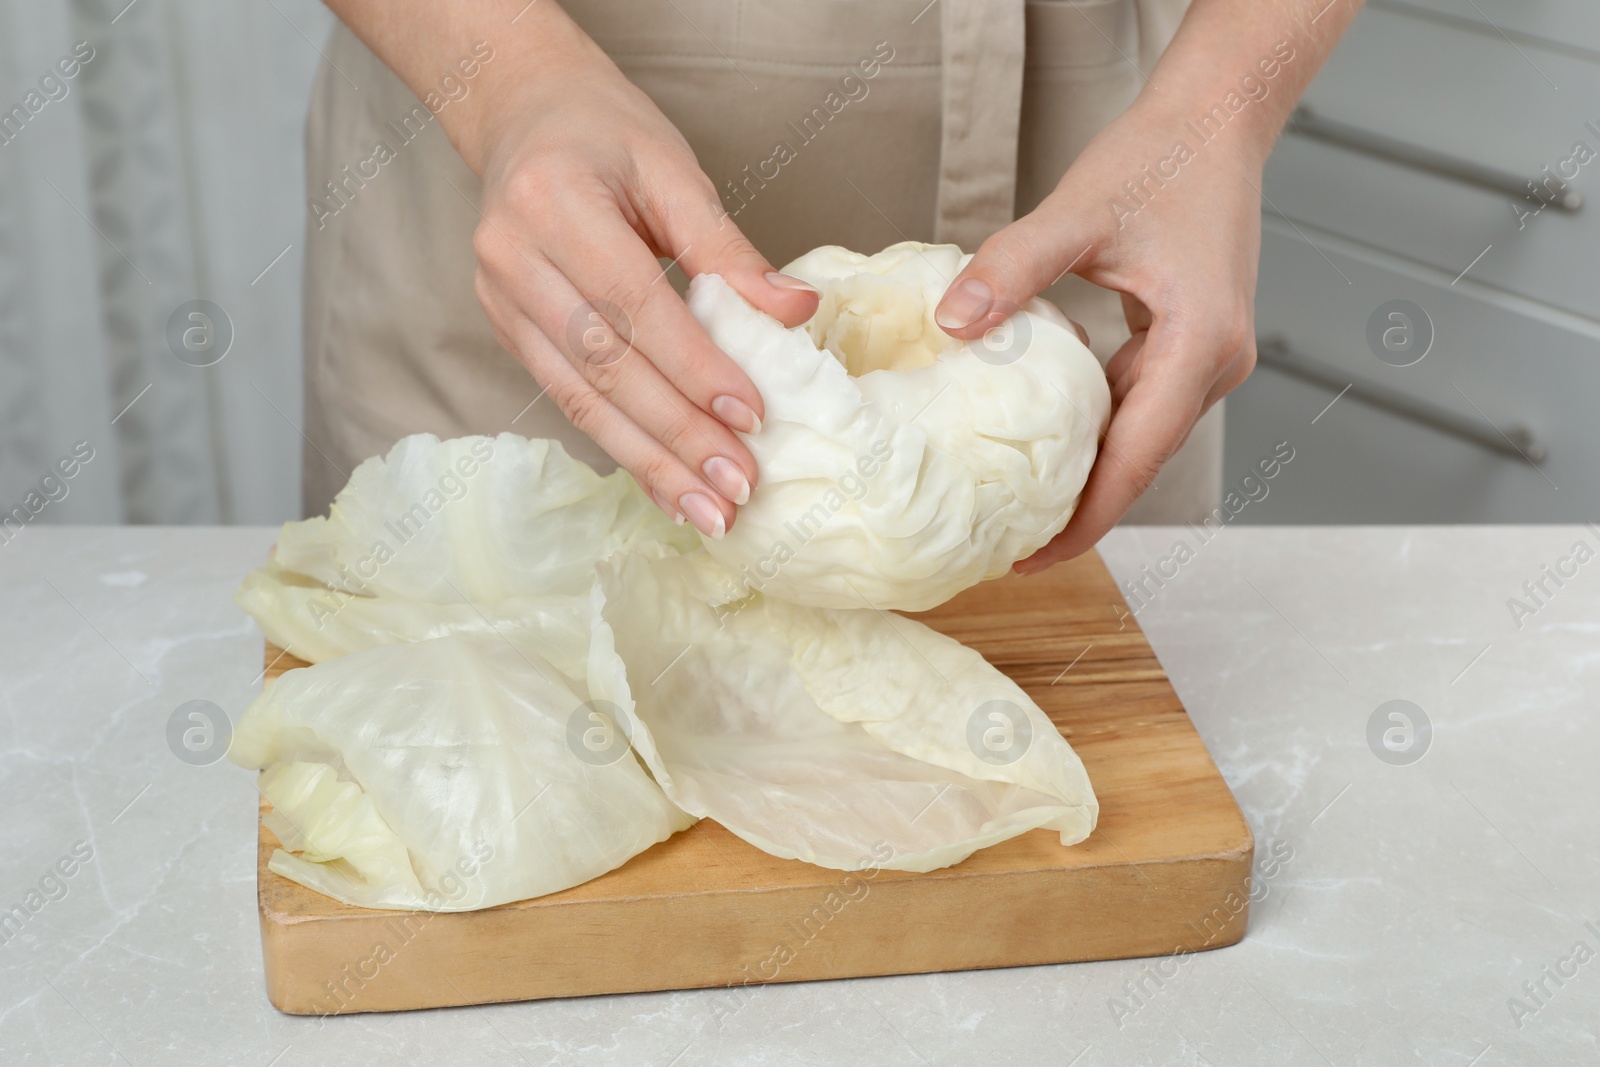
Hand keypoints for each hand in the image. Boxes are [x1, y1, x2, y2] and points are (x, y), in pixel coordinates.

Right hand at [466, 36, 818, 538]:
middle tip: (736, 487)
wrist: (522, 113)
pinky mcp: (505, 331)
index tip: (752, 417)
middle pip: (603, 366)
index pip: (634, 303)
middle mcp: (512, 258)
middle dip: (675, 436)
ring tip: (707, 511)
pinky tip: (666, 485)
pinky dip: (622, 447)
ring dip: (648, 463)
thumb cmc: (605, 133)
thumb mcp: (672, 168)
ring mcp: (499, 300)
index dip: (694, 367)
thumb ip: (728, 247)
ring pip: (579, 399)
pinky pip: (567, 400)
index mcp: (553, 202)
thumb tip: (793, 312)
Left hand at [934, 97, 1265, 570]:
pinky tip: (1045, 435)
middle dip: (1081, 510)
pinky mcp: (1191, 341)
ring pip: (1141, 436)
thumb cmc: (1163, 156)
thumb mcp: (1079, 211)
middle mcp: (1215, 364)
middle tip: (1009, 547)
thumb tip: (952, 320)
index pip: (1137, 461)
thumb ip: (1014, 266)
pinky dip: (1096, 424)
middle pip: (1142, 462)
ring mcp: (1207, 356)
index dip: (1086, 519)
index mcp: (1200, 347)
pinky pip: (1140, 402)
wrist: (1217, 118)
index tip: (1033, 559)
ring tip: (1020, 505)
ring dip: (1088, 471)